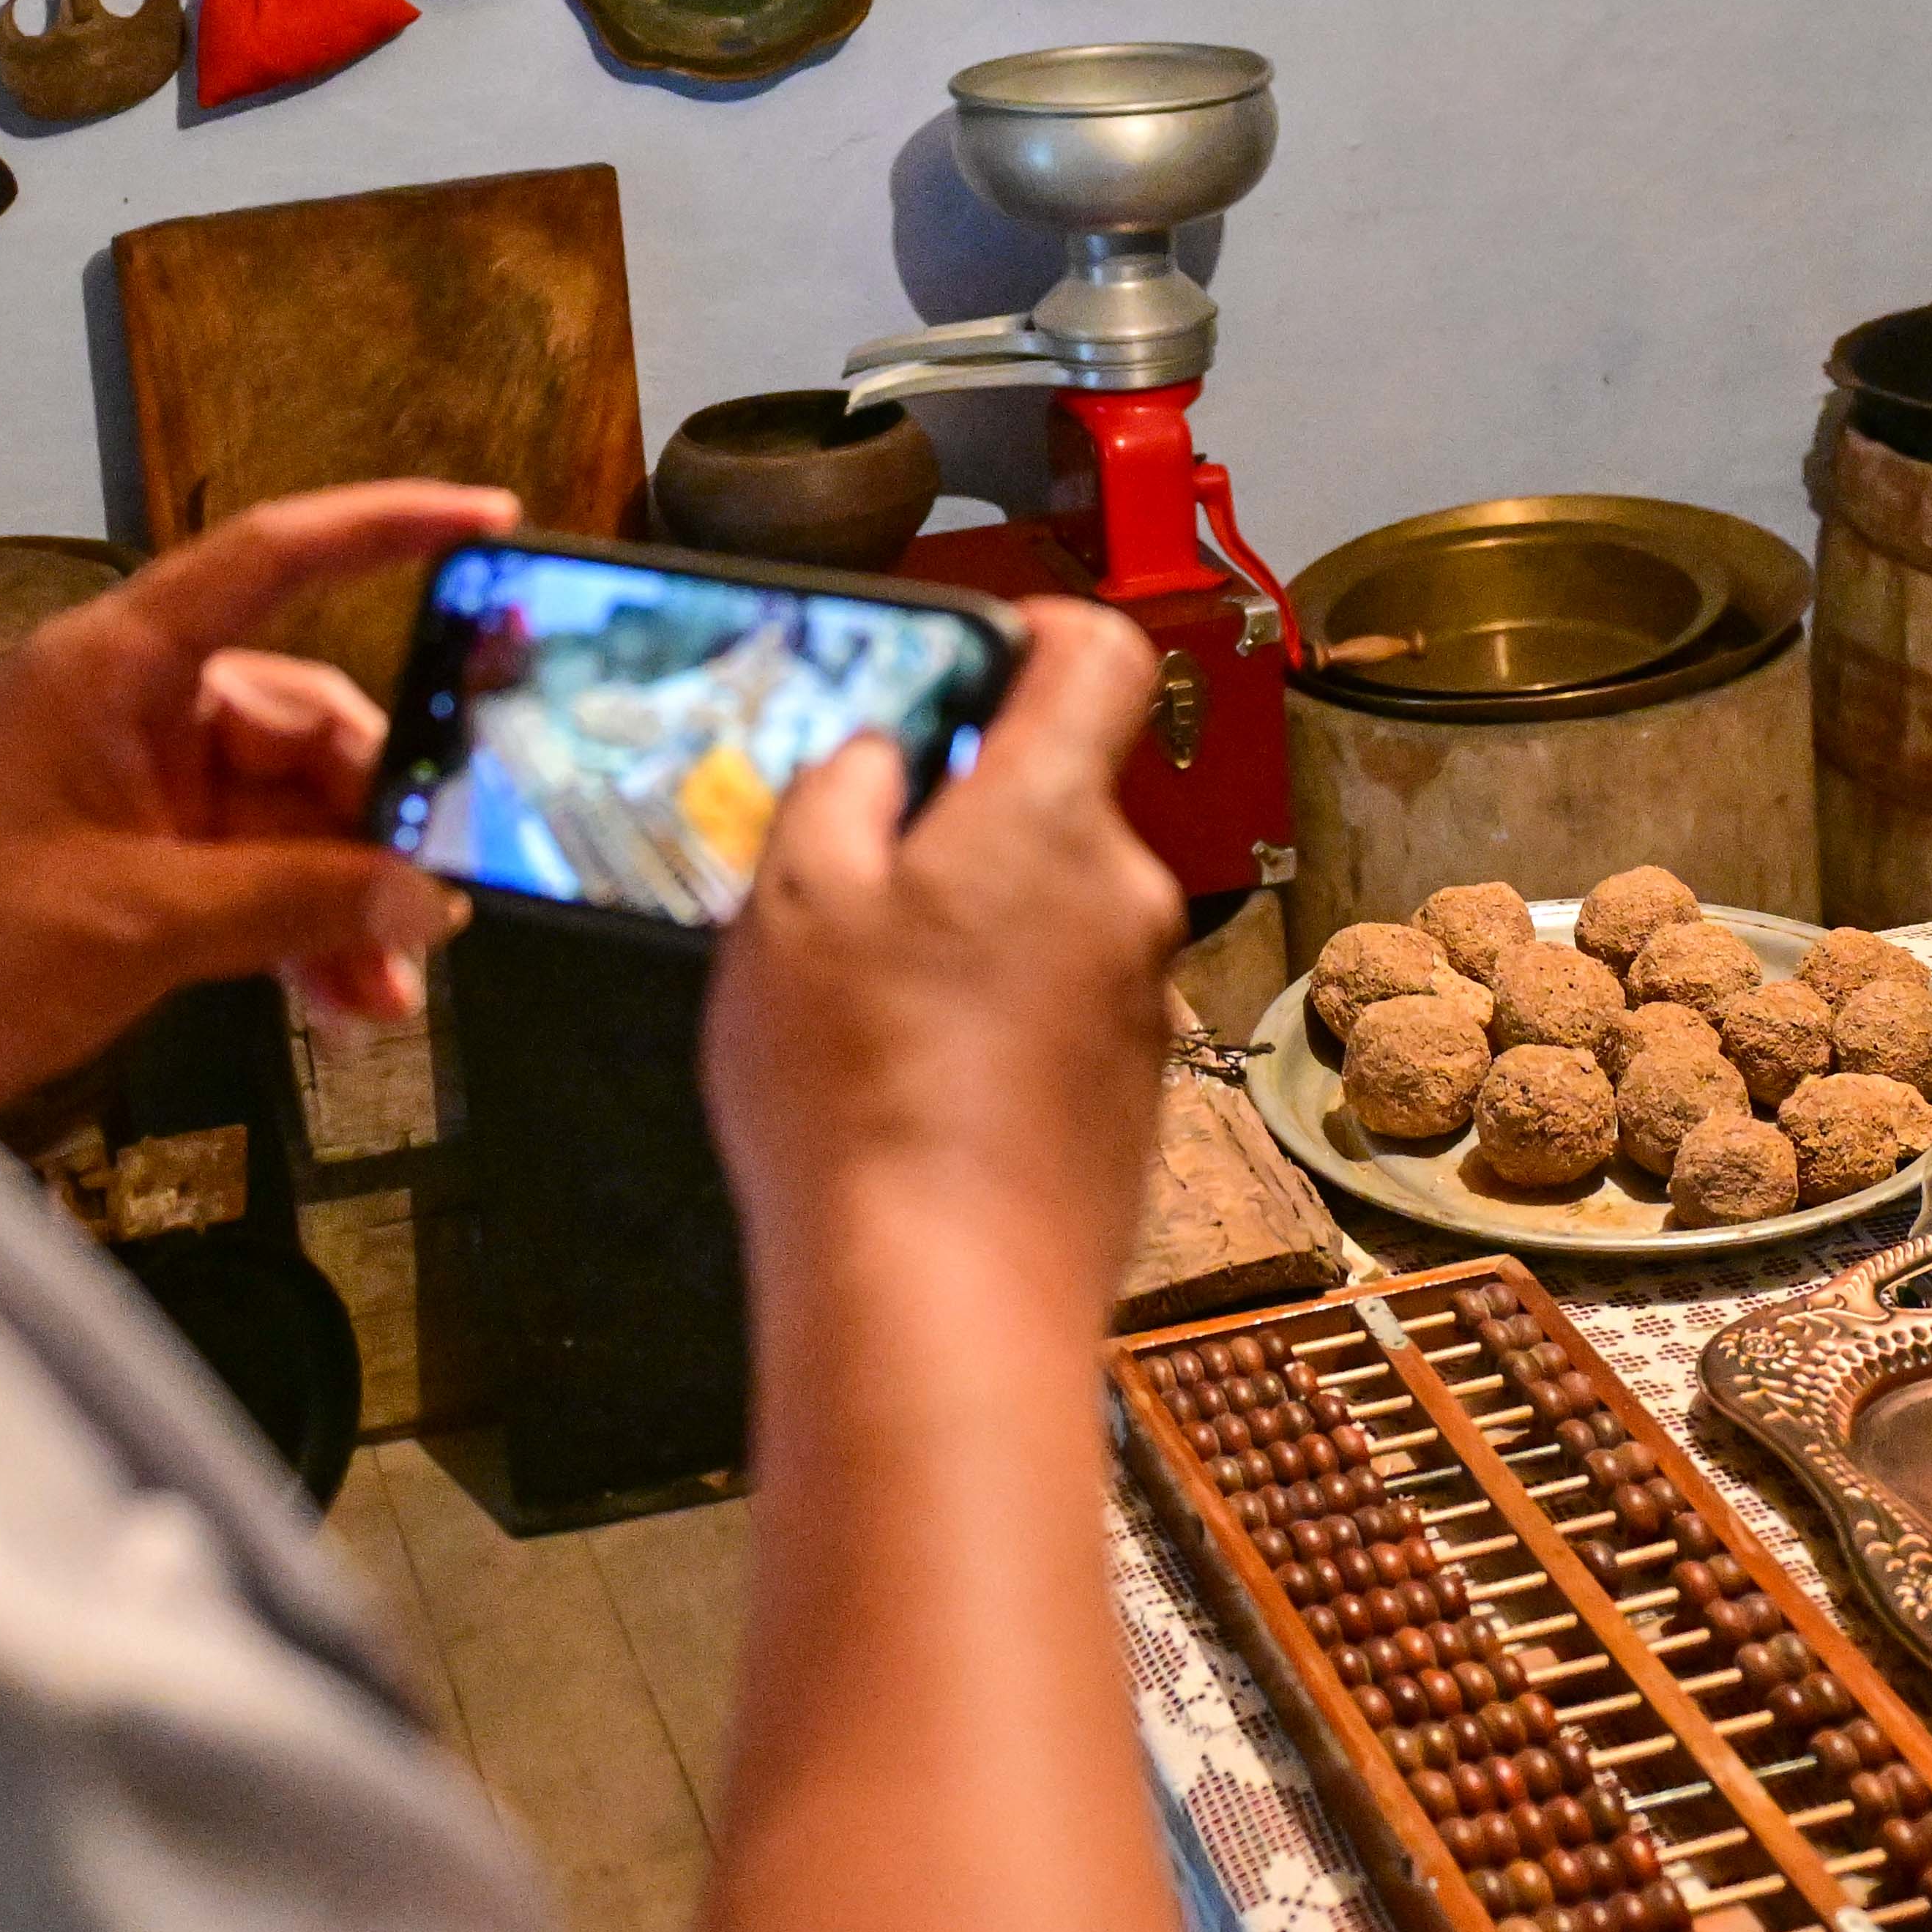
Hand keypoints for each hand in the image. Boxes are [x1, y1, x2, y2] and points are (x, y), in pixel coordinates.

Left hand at [0, 481, 509, 1117]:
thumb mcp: (138, 923)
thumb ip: (296, 902)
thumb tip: (431, 898)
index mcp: (115, 666)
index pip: (273, 557)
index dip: (385, 527)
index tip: (492, 522)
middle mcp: (129, 706)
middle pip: (304, 722)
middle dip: (382, 820)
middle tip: (447, 910)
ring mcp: (128, 787)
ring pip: (287, 814)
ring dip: (346, 896)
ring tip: (392, 994)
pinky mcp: (123, 864)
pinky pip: (247, 874)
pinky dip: (297, 928)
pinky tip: (345, 999)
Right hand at [699, 597, 1186, 1310]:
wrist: (942, 1301)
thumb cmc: (858, 1096)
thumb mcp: (792, 900)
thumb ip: (842, 791)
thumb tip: (884, 759)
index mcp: (1048, 819)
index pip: (1099, 656)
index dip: (1036, 631)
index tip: (971, 653)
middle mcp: (1123, 898)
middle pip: (1057, 801)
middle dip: (962, 817)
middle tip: (853, 874)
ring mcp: (1139, 1005)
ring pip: (1054, 915)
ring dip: (975, 929)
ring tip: (867, 1003)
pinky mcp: (1130, 1098)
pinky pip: (1062, 1014)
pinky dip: (997, 1023)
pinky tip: (915, 1084)